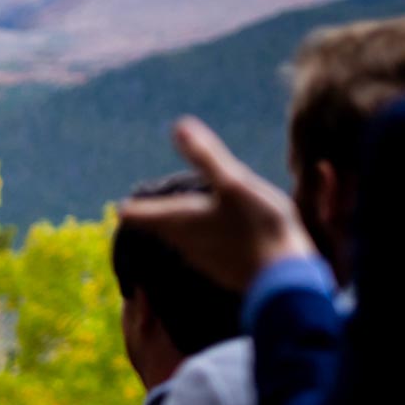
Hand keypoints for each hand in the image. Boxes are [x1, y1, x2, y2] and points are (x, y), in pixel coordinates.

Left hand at [117, 117, 316, 291]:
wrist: (284, 278)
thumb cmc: (258, 226)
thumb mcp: (233, 184)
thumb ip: (206, 157)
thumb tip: (179, 126)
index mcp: (182, 221)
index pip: (143, 216)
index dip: (133, 209)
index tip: (120, 208)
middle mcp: (186, 244)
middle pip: (161, 230)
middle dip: (153, 219)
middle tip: (139, 213)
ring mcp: (205, 260)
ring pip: (183, 243)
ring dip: (177, 230)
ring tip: (173, 222)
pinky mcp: (225, 270)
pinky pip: (207, 252)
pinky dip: (204, 241)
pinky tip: (215, 240)